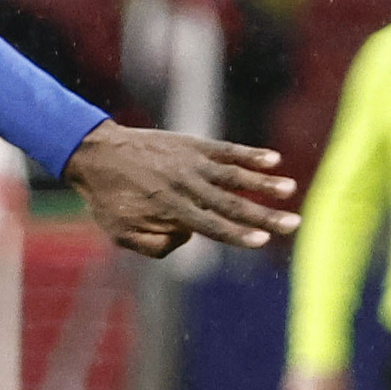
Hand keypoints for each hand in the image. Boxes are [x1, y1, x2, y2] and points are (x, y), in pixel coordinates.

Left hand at [61, 120, 297, 257]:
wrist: (95, 153)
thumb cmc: (109, 199)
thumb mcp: (121, 233)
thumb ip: (155, 245)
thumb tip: (189, 238)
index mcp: (170, 209)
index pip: (211, 226)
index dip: (238, 234)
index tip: (262, 242)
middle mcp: (185, 185)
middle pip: (231, 203)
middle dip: (264, 215)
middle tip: (294, 223)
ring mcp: (191, 162)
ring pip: (234, 175)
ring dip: (264, 183)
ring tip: (290, 189)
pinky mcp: (192, 144)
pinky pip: (226, 150)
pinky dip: (249, 154)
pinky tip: (273, 160)